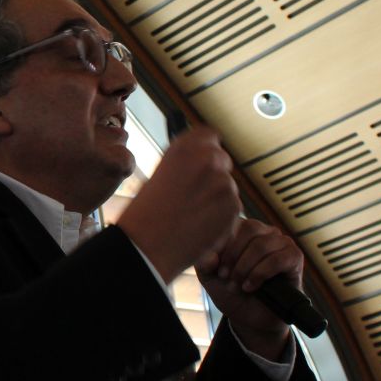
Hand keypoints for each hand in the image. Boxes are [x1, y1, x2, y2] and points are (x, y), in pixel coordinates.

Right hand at [115, 125, 240, 279]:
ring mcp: (224, 183)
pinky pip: (233, 208)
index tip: (201, 161)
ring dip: (217, 198)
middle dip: (212, 175)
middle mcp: (208, 159)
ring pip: (227, 186)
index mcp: (186, 147)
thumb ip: (184, 164)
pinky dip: (222, 217)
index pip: (209, 135)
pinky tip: (201, 225)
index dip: (205, 149)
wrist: (149, 245)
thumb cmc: (146, 214)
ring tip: (193, 214)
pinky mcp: (234, 207)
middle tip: (194, 194)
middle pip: (222, 160)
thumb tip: (198, 164)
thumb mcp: (159, 174)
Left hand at [196, 218, 302, 359]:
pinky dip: (260, 274)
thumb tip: (210, 256)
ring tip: (237, 285)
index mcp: (242, 228)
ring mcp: (281, 242)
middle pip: (249, 229)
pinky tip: (251, 286)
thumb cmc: (230, 290)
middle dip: (233, 256)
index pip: (232, 221)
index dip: (221, 245)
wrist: (250, 317)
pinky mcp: (294, 257)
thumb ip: (204, 262)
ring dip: (245, 268)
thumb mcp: (209, 275)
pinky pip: (278, 259)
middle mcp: (263, 230)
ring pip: (262, 245)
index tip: (215, 268)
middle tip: (225, 277)